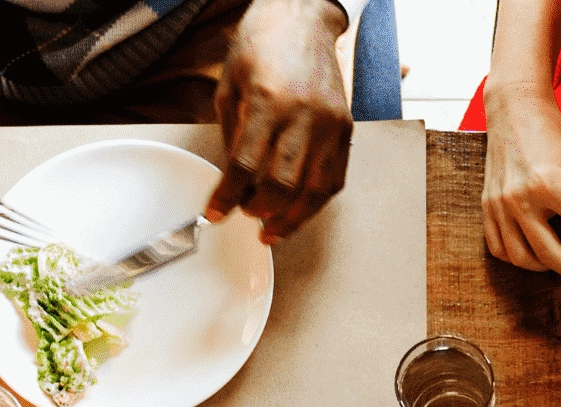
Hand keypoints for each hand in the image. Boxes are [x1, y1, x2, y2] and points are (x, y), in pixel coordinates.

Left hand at [206, 0, 351, 243]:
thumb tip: (234, 179)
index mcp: (268, 102)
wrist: (302, 16)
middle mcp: (303, 115)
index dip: (227, 197)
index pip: (245, 166)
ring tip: (272, 230)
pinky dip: (315, 202)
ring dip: (291, 219)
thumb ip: (233, 134)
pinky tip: (299, 211)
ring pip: (313, 191)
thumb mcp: (231, 84)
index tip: (215, 213)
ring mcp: (329, 124)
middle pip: (281, 185)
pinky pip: (334, 179)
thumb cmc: (263, 44)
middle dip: (259, 210)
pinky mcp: (345, 128)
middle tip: (246, 214)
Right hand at [480, 79, 560, 282]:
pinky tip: (534, 252)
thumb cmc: (547, 134)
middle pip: (551, 256)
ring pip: (522, 259)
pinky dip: (518, 258)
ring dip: (546, 268)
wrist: (513, 110)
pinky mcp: (486, 208)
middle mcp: (520, 199)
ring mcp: (499, 206)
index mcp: (549, 184)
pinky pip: (500, 249)